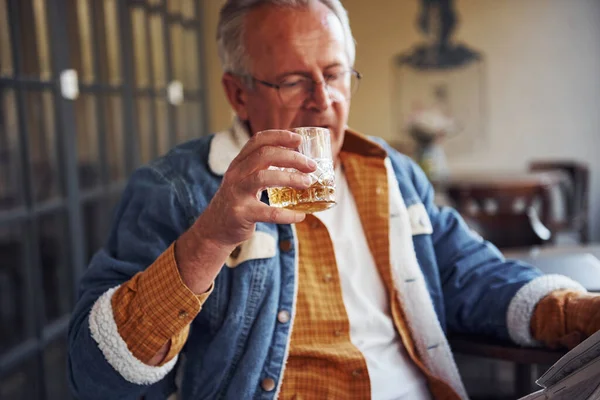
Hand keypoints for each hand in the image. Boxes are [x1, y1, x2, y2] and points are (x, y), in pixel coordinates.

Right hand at [175, 130, 315, 292]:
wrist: (215, 229)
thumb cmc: (237, 202)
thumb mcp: (244, 180)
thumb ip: (262, 168)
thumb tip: (298, 162)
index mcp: (239, 163)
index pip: (257, 140)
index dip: (279, 136)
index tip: (299, 139)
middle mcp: (236, 174)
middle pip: (264, 155)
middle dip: (291, 157)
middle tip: (311, 166)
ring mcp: (237, 193)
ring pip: (263, 178)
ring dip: (289, 178)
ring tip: (307, 183)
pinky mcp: (241, 213)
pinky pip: (268, 212)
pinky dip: (287, 214)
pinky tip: (300, 215)